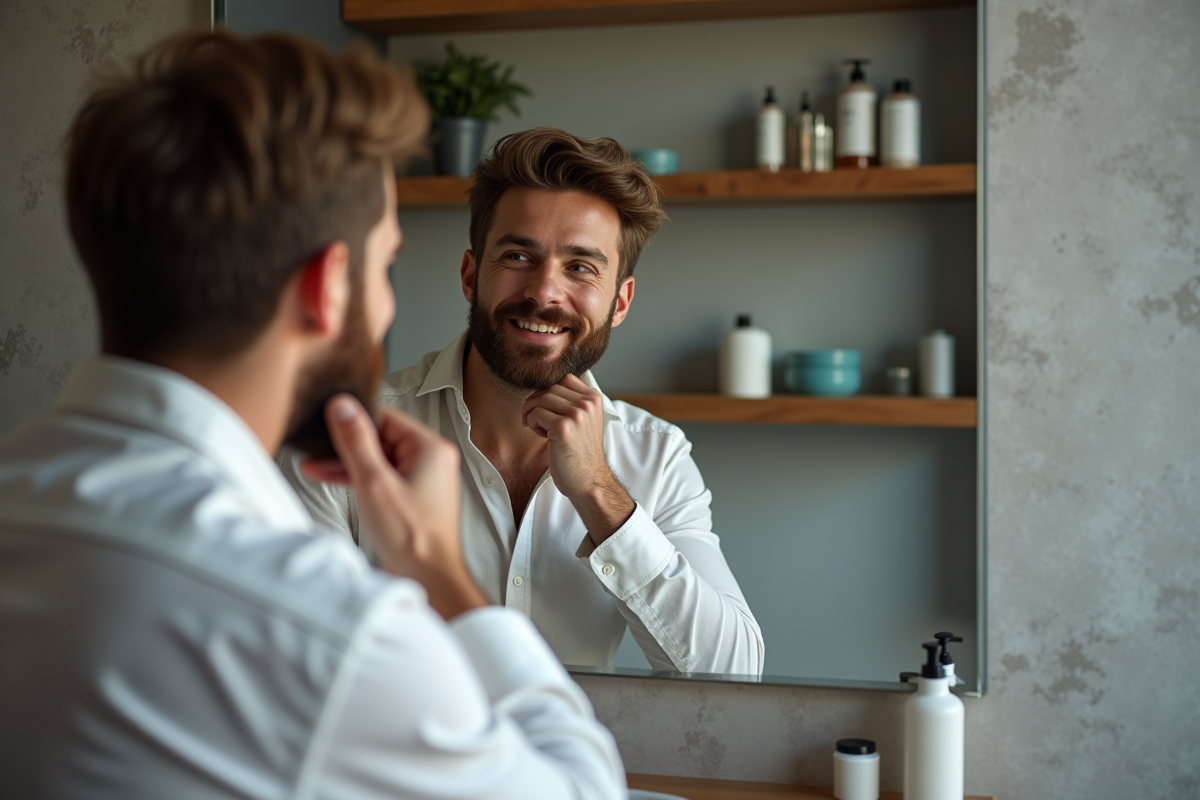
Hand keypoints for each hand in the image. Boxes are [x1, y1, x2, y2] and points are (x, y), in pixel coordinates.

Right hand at [301, 394, 486, 618]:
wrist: (429, 578)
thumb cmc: (411, 536)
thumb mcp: (374, 482)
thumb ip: (356, 442)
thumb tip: (342, 406)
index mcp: (430, 448)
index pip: (386, 418)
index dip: (355, 421)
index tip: (326, 421)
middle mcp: (431, 460)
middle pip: (382, 439)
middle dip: (347, 445)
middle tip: (314, 448)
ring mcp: (422, 480)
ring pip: (379, 460)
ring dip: (348, 464)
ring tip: (313, 466)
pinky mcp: (412, 498)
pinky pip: (383, 478)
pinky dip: (360, 479)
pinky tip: (331, 479)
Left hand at [521, 375, 633, 543]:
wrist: (589, 480)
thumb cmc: (580, 453)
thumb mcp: (583, 420)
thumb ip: (571, 402)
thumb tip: (542, 388)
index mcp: (594, 398)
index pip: (564, 379)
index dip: (548, 392)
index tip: (545, 409)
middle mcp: (588, 403)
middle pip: (550, 387)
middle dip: (536, 402)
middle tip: (536, 421)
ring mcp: (577, 414)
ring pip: (541, 398)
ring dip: (533, 413)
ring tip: (541, 429)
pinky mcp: (564, 427)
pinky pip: (536, 413)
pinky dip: (533, 423)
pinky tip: (543, 436)